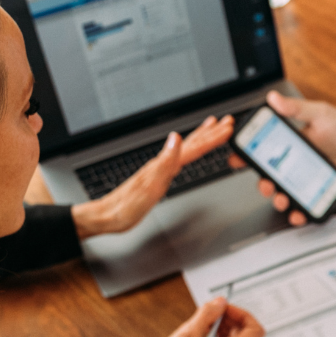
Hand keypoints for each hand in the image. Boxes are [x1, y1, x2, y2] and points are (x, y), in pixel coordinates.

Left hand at [71, 115, 233, 239]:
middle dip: (210, 132)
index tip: (227, 127)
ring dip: (200, 137)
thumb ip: (165, 162)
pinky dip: (188, 150)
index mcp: (163, 164)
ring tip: (212, 127)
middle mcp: (162, 163)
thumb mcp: (149, 187)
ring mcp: (160, 168)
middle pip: (190, 143)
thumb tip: (176, 138)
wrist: (108, 216)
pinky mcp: (158, 176)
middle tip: (227, 121)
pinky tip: (187, 150)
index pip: (192, 147)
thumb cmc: (126, 206)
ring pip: (185, 148)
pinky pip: (179, 158)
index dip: (211, 138)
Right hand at [131, 297, 264, 336]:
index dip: (242, 314)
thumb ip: (208, 314)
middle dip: (229, 319)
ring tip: (199, 326)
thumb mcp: (189, 333)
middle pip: (243, 334)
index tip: (225, 309)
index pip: (255, 330)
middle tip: (210, 314)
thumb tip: (221, 302)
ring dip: (220, 328)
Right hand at [227, 90, 335, 225]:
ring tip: (282, 200)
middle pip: (271, 178)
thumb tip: (273, 99)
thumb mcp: (320, 114)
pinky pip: (307, 206)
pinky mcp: (322, 192)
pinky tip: (298, 213)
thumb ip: (297, 109)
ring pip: (286, 194)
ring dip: (279, 200)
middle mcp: (296, 164)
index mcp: (292, 145)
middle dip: (263, 185)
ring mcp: (308, 180)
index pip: (264, 152)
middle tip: (266, 185)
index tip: (236, 160)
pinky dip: (300, 213)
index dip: (246, 156)